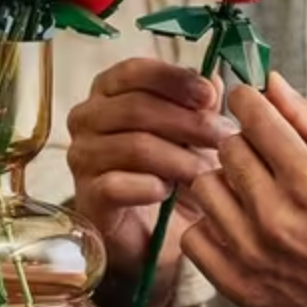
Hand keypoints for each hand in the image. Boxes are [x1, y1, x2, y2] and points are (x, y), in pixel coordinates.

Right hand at [67, 58, 235, 290]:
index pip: (133, 71)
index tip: (209, 96)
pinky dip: (148, 187)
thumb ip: (200, 104)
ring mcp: (82, 156)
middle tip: (223, 138)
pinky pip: (117, 184)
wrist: (156, 234)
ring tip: (205, 173)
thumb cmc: (171, 174)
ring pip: (134, 145)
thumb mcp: (192, 134)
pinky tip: (167, 192)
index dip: (173, 79)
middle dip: (187, 122)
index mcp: (109, 92)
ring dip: (178, 159)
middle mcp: (87, 118)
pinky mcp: (87, 195)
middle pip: (136, 107)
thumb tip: (214, 81)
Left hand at [182, 72, 306, 306]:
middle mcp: (276, 216)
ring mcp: (253, 254)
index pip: (251, 114)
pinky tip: (238, 226)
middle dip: (244, 143)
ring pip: (204, 187)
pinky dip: (211, 228)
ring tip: (252, 194)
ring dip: (225, 184)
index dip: (249, 101)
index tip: (252, 105)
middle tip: (264, 158)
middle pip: (226, 147)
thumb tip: (268, 81)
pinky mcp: (239, 286)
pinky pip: (193, 236)